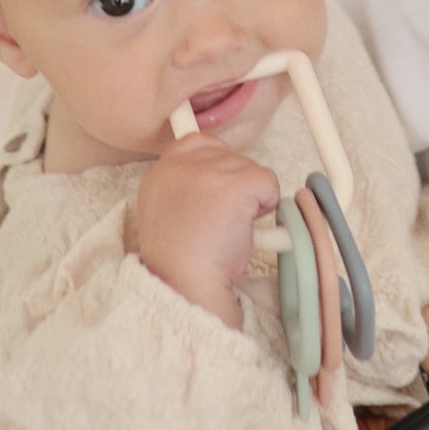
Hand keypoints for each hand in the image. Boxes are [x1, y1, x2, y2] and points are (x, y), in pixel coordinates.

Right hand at [136, 133, 279, 326]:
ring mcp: (207, 172)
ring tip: (227, 230)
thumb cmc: (181, 263)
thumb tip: (218, 180)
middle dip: (235, 188)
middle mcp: (179, 165)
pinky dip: (267, 205)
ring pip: (250, 169)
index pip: (198, 143)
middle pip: (229, 156)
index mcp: (160, 173)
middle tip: (220, 223)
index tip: (216, 197)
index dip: (217, 168)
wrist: (184, 285)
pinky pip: (268, 181)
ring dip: (249, 199)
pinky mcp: (234, 185)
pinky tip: (245, 227)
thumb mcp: (168, 214)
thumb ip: (186, 189)